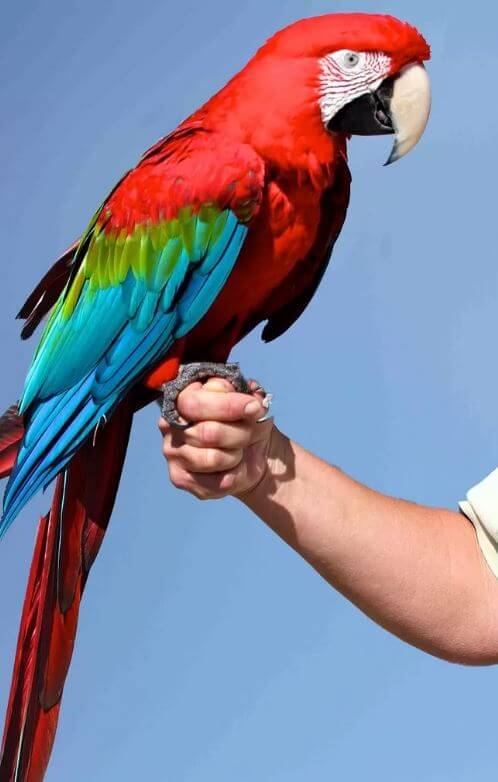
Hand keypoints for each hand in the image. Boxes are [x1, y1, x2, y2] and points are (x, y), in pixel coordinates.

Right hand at [159, 377, 274, 499]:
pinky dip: (233, 475)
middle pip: (208, 432)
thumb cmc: (247, 423)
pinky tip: (232, 468)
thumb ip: (247, 397)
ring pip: (212, 458)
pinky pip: (214, 482)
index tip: (254, 408)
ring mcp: (172, 451)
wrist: (254, 455)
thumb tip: (251, 399)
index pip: (196, 402)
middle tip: (251, 433)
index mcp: (182, 396)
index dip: (228, 405)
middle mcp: (169, 423)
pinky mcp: (179, 477)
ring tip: (238, 451)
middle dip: (239, 434)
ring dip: (235, 456)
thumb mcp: (252, 404)